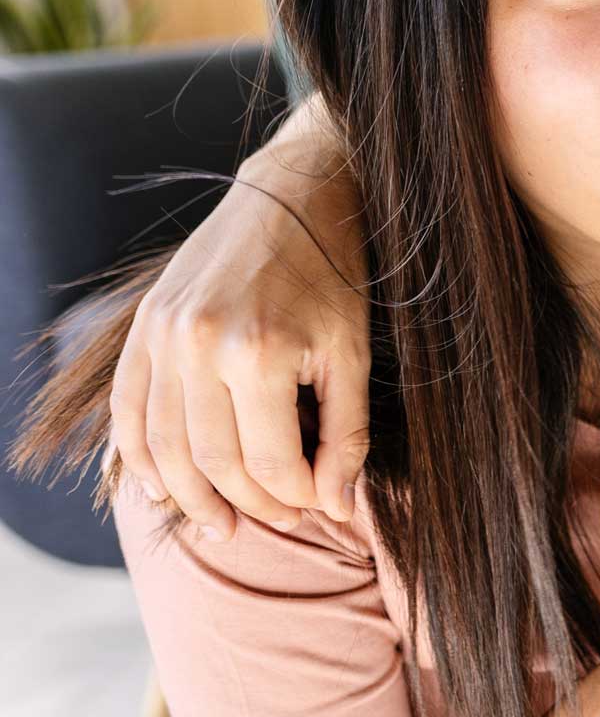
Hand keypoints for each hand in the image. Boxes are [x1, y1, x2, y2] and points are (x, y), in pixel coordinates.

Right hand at [111, 115, 369, 538]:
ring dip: (188, 496)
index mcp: (259, 352)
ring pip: (163, 447)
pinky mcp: (144, 325)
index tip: (315, 507)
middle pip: (213, 462)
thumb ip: (346, 434)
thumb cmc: (336, 275)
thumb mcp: (354, 352)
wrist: (294, 194)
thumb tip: (333, 506)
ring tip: (219, 522)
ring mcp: (163, 335)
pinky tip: (162, 489)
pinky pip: (128, 411)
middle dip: (248, 504)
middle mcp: (200, 346)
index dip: (293, 497)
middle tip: (278, 519)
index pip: (268, 463)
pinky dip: (140, 458)